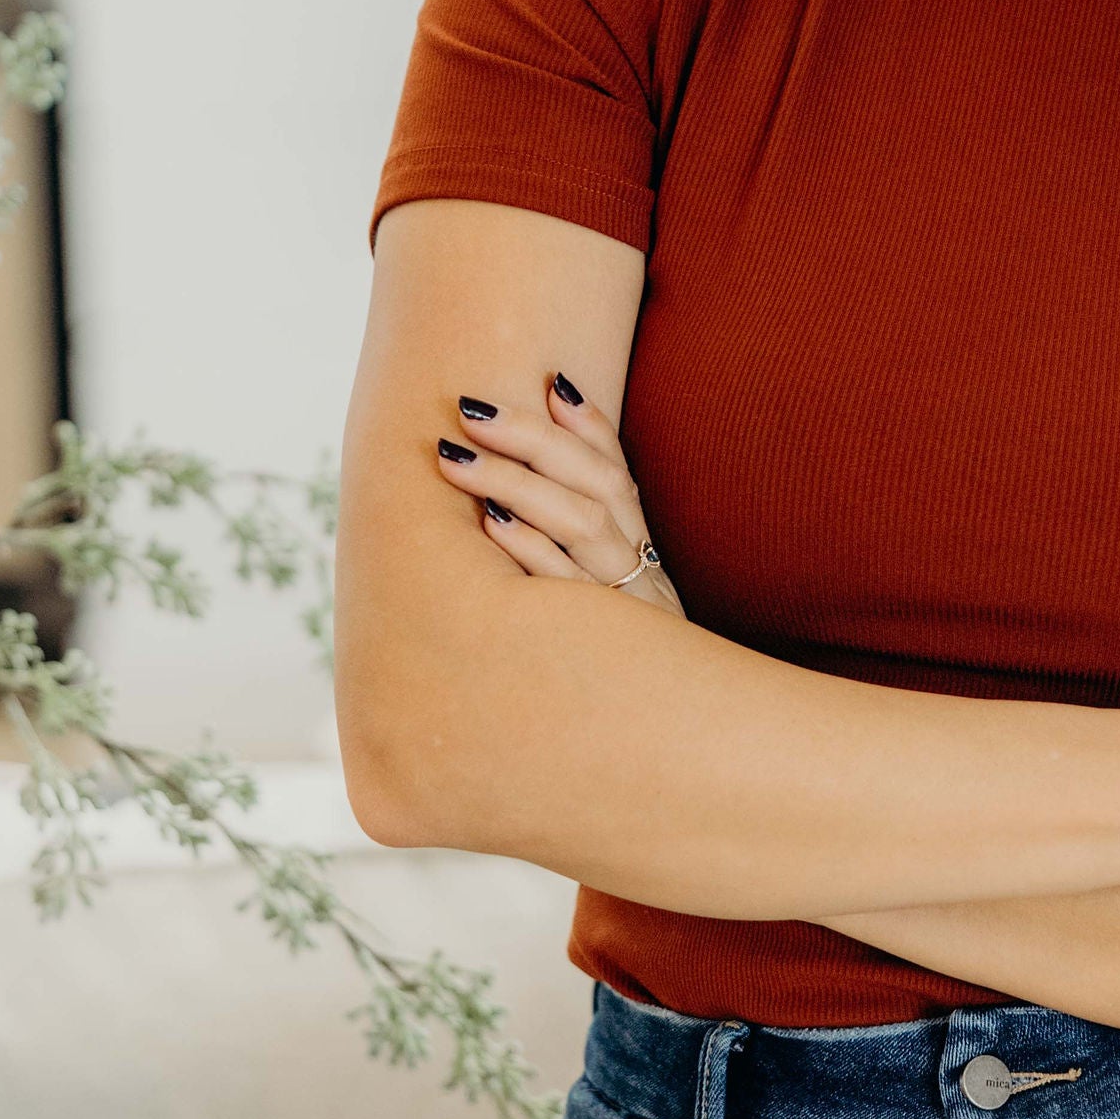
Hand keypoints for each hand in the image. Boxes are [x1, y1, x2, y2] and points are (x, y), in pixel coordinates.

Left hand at [432, 372, 684, 616]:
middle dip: (534, 439)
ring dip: (518, 483)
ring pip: (582, 525)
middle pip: (599, 484)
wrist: (660, 737)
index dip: (588, 424)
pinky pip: (566, 587)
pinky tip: (490, 523)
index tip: (549, 381)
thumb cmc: (607, 636)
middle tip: (470, 410)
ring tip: (459, 457)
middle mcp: (637, 562)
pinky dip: (532, 549)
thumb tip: (540, 441)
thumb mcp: (601, 581)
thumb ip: (573, 519)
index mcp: (637, 543)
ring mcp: (622, 599)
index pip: (616, 469)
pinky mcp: (600, 641)